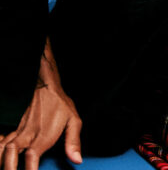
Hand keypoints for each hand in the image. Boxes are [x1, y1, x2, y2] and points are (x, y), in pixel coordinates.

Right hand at [0, 40, 81, 169]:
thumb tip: (76, 160)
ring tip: (5, 168)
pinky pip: (2, 142)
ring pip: (3, 149)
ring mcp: (20, 132)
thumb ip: (73, 142)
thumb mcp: (74, 121)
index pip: (32, 157)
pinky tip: (0, 158)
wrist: (48, 89)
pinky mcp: (16, 130)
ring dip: (2, 160)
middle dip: (9, 168)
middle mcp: (28, 135)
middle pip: (10, 154)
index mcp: (43, 135)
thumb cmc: (61, 105)